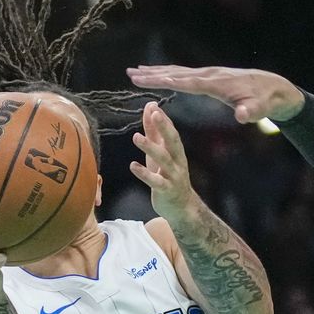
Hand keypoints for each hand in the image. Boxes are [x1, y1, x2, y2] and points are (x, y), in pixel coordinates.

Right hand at [126, 65, 304, 122]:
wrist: (275, 87)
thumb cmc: (266, 100)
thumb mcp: (261, 108)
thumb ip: (251, 111)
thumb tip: (243, 116)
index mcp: (216, 84)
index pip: (186, 82)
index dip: (166, 81)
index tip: (146, 79)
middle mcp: (209, 75)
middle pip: (176, 73)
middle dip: (153, 74)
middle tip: (130, 73)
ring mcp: (209, 74)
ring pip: (177, 71)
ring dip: (155, 71)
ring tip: (134, 71)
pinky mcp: (209, 76)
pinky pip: (183, 73)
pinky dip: (167, 72)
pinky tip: (157, 73)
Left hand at [130, 102, 194, 222]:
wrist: (181, 207)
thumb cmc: (168, 176)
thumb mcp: (160, 153)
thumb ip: (154, 132)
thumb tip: (150, 107)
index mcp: (176, 151)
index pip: (171, 132)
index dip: (164, 119)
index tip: (154, 106)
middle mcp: (178, 161)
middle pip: (172, 141)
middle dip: (164, 127)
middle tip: (155, 113)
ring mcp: (173, 176)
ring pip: (163, 160)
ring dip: (150, 148)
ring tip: (136, 137)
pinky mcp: (166, 190)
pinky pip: (156, 181)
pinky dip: (144, 174)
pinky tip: (132, 166)